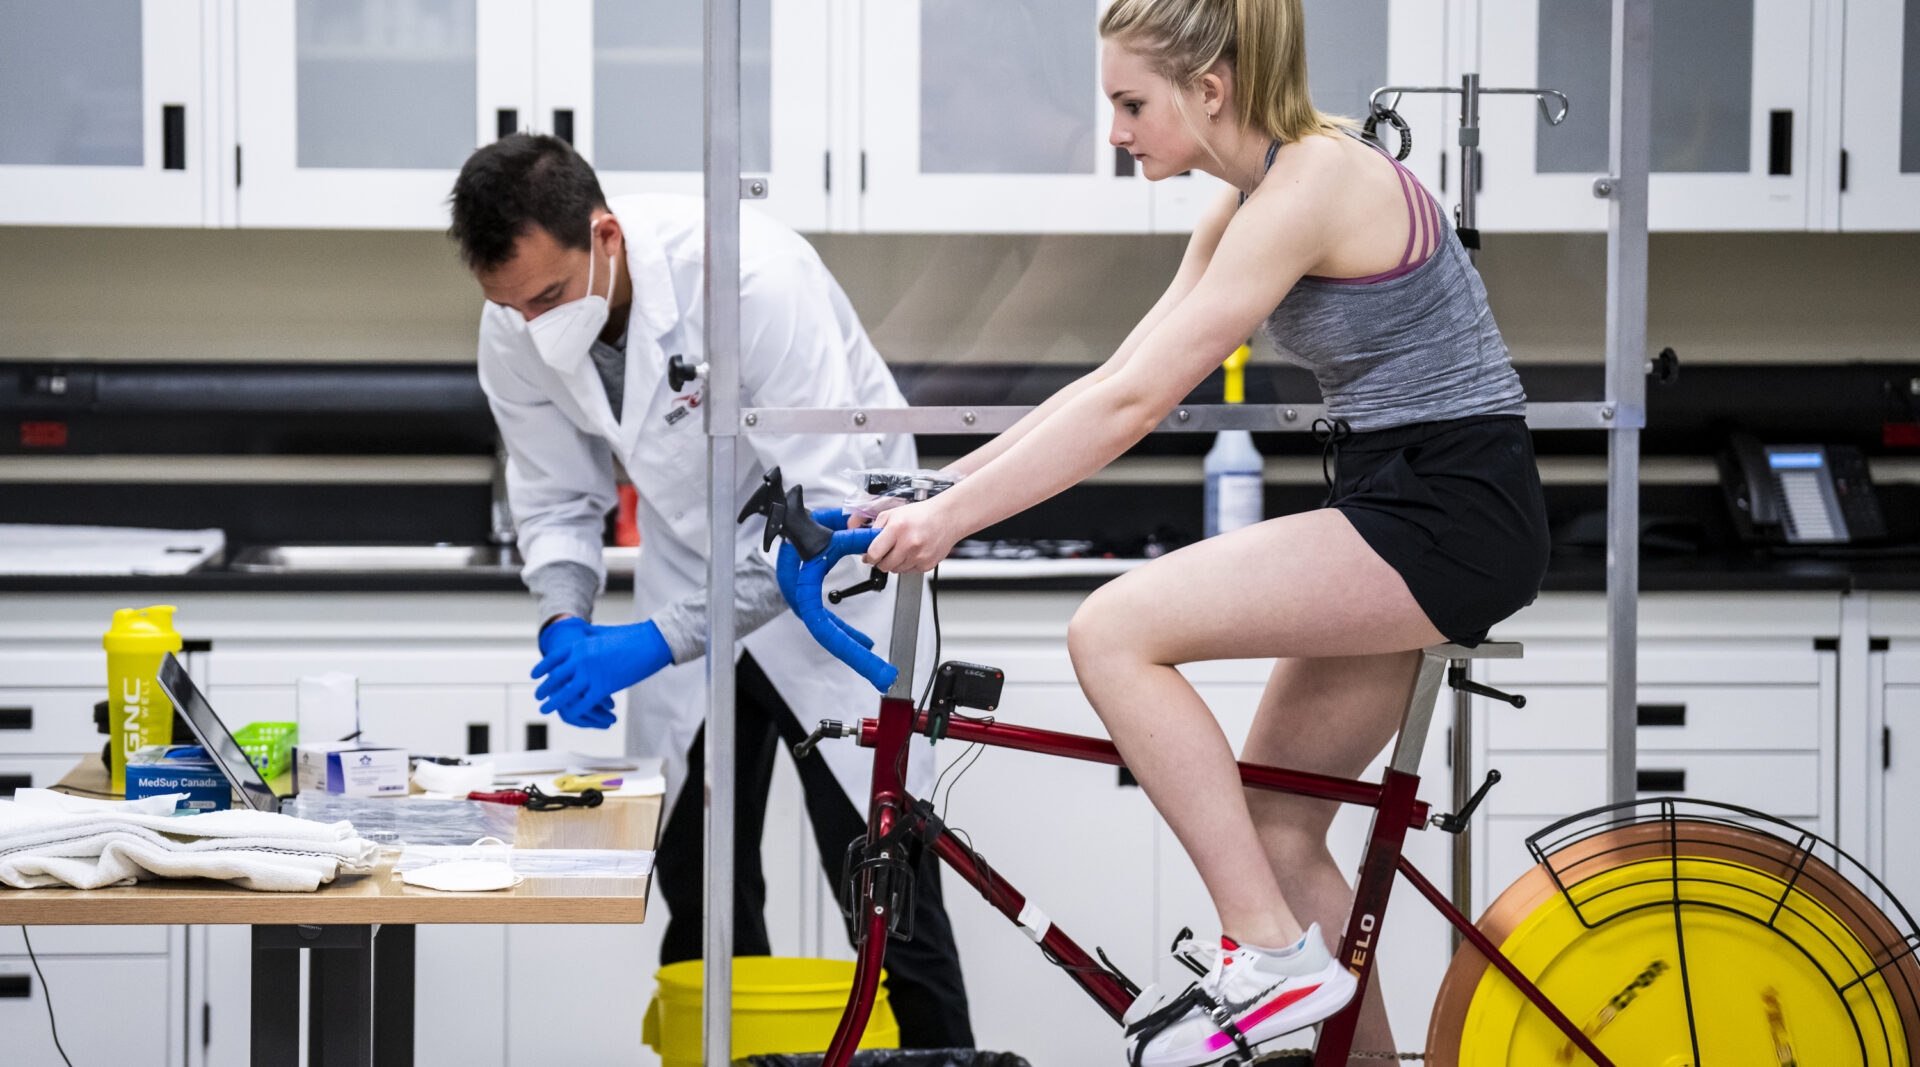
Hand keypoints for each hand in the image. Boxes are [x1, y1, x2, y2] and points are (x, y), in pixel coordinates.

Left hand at [532, 619, 672, 728]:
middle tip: (538, 696)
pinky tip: (570, 714)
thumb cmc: (630, 635)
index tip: (535, 676)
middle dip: (545, 689)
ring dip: (553, 703)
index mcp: (580, 644)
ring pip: (566, 693)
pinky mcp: (604, 687)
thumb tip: (577, 628)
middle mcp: (581, 659)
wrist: (651, 643)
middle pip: (555, 678)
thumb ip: (587, 633)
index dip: (542, 668)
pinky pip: (584, 703)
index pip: (553, 658)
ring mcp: (591, 674)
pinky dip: (575, 710)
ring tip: (546, 708)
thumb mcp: (603, 631)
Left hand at [863, 498, 960, 573]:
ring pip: (896, 570)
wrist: (947, 517)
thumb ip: (875, 528)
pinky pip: (909, 571)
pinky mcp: (927, 564)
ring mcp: (919, 556)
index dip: (869, 556)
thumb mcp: (893, 513)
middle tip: (885, 552)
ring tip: (902, 549)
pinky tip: (912, 552)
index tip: (869, 555)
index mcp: (897, 528)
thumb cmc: (921, 514)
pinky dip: (907, 564)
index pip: (874, 553)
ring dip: (894, 563)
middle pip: (883, 565)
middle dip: (880, 560)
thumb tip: (864, 544)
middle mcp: (909, 544)